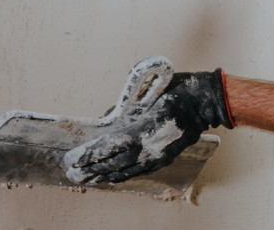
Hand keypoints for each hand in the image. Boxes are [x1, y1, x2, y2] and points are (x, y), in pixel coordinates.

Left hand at [62, 70, 233, 183]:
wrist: (202, 102)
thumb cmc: (174, 92)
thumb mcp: (144, 97)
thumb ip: (123, 111)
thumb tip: (106, 120)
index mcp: (139, 132)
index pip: (106, 148)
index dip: (87, 155)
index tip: (71, 159)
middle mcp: (147, 149)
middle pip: (112, 164)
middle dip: (91, 170)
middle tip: (73, 175)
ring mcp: (156, 156)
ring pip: (125, 172)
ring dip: (104, 176)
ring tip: (88, 180)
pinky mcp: (164, 158)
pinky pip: (139, 171)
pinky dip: (123, 176)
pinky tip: (114, 178)